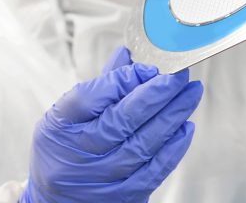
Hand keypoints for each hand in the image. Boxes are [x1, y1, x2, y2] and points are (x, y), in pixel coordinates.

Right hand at [21, 47, 201, 202]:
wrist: (56, 201)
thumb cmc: (63, 151)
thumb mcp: (66, 116)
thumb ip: (100, 87)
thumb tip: (129, 56)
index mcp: (61, 127)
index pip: (89, 98)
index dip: (121, 80)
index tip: (148, 67)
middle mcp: (78, 153)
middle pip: (121, 120)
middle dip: (156, 94)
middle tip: (178, 76)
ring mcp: (100, 177)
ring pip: (143, 144)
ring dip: (172, 116)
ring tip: (190, 94)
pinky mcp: (122, 196)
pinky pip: (153, 171)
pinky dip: (173, 148)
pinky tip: (185, 127)